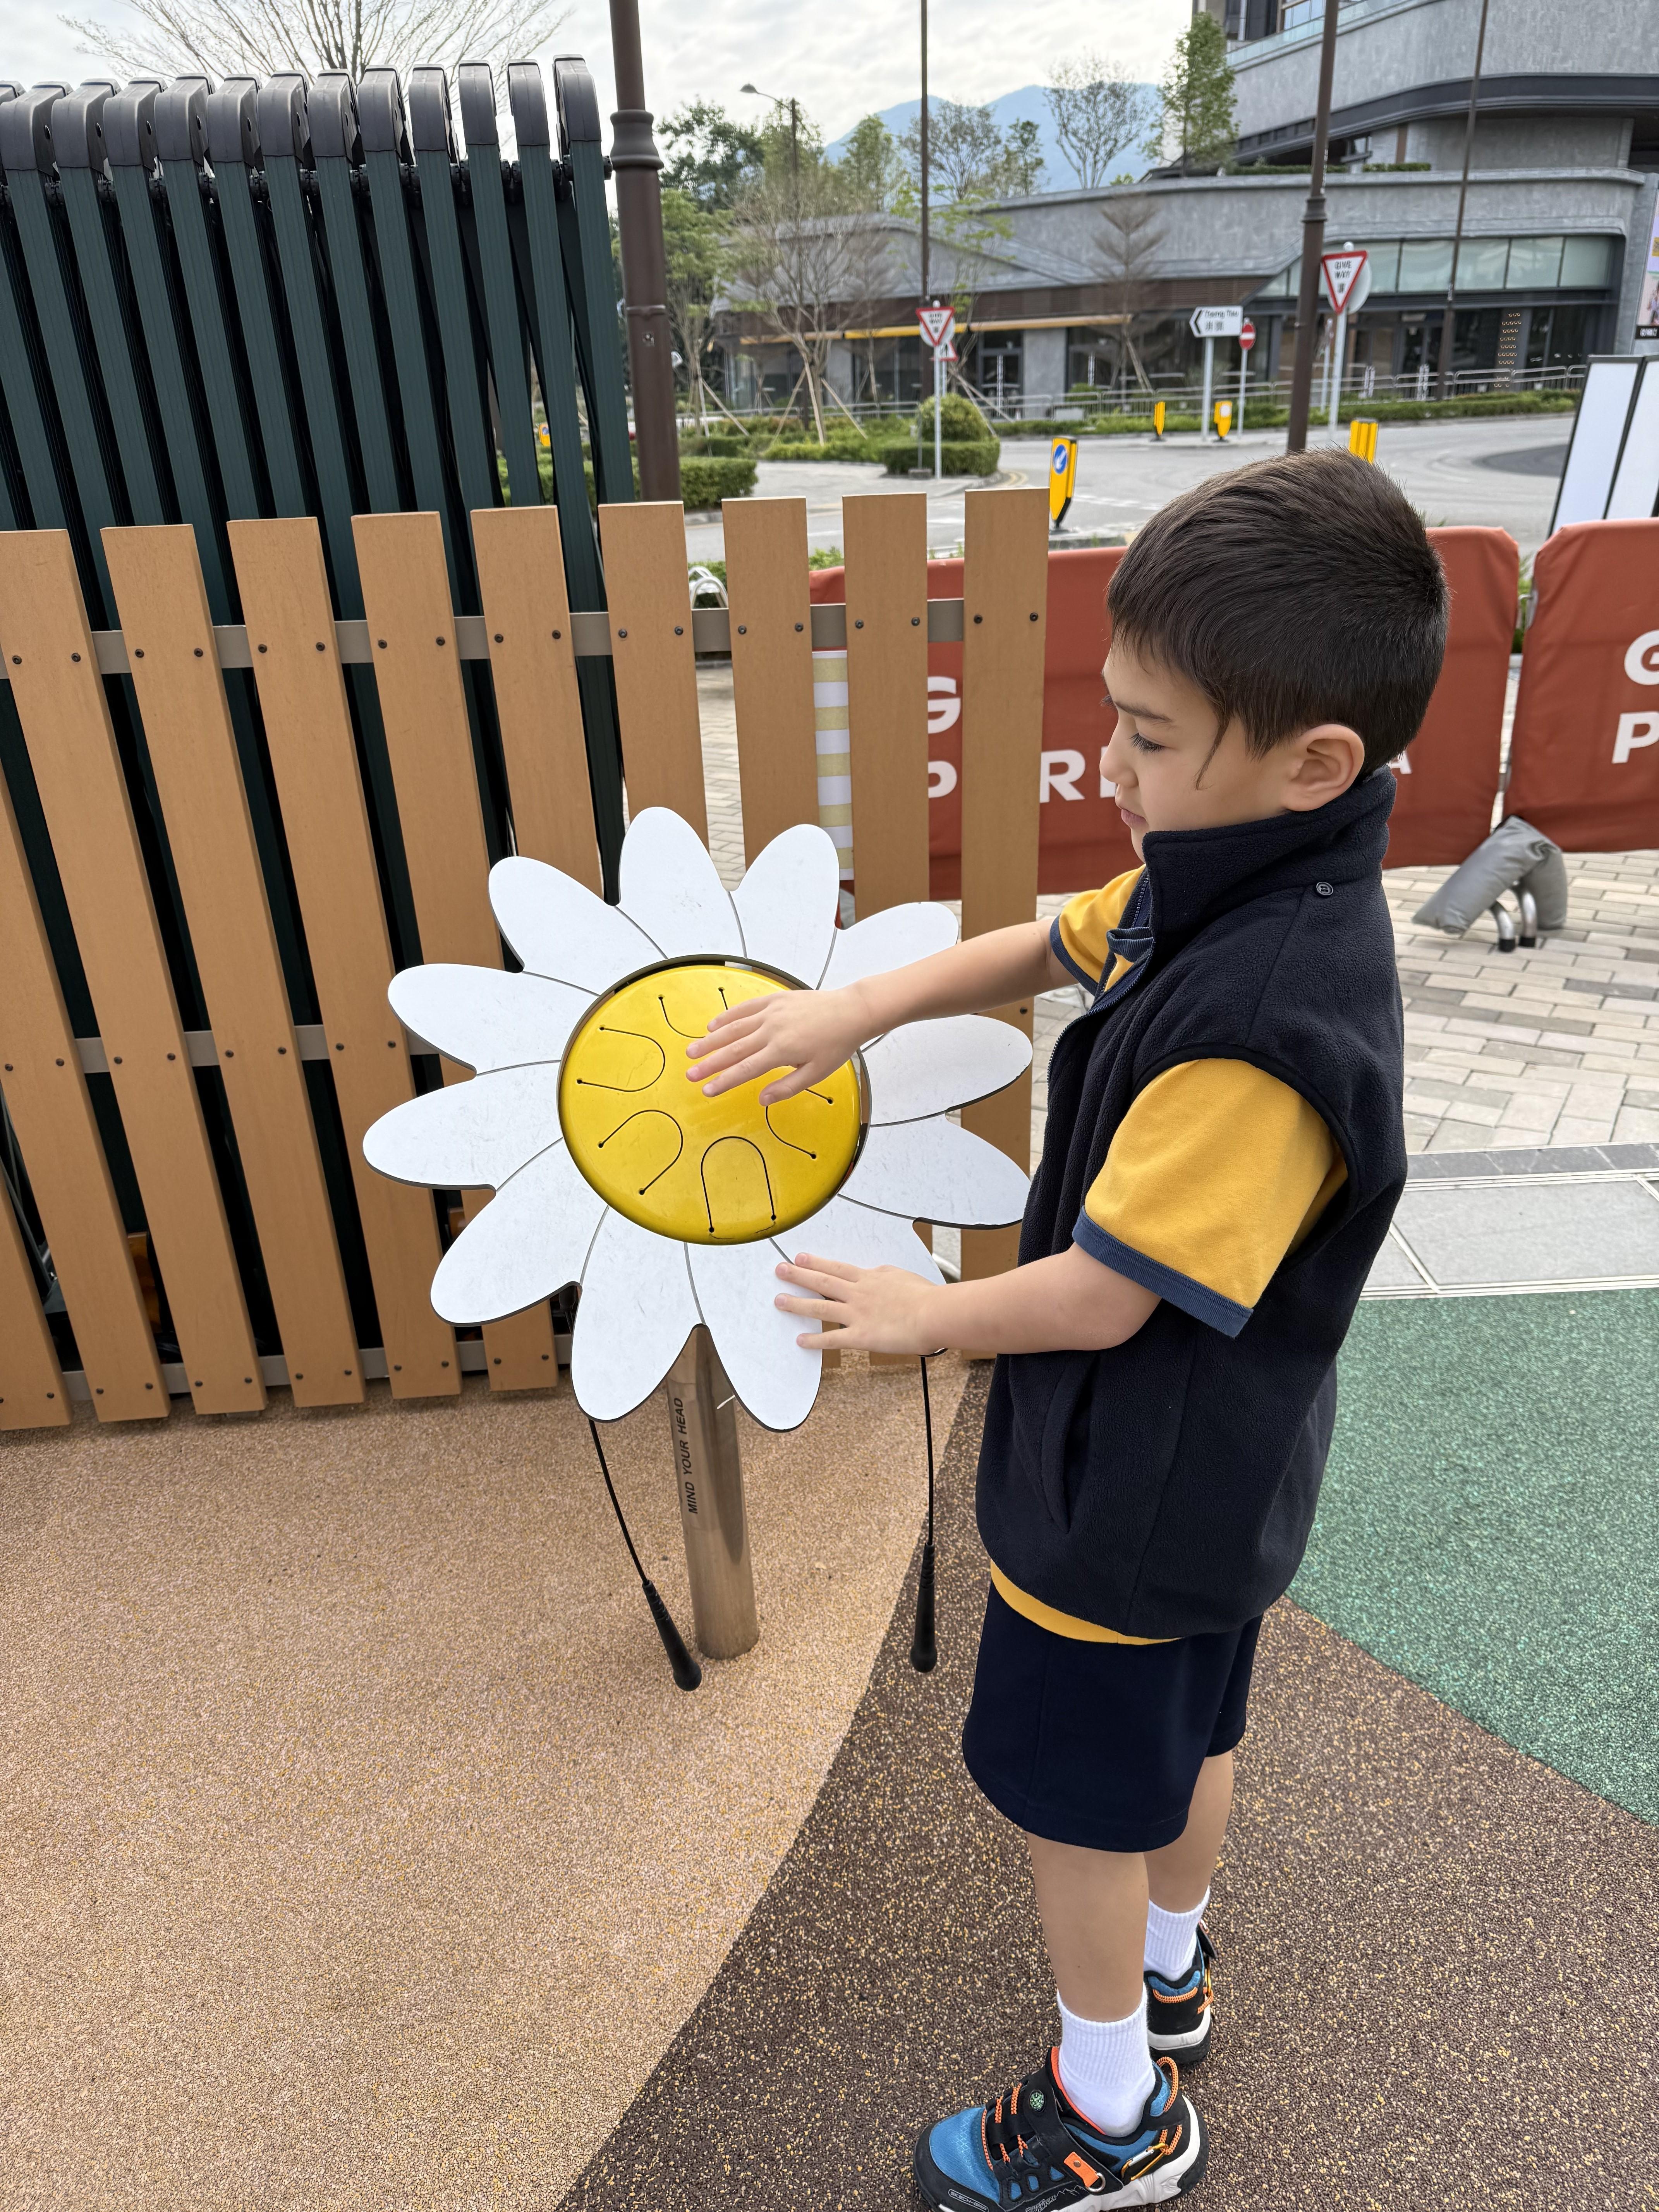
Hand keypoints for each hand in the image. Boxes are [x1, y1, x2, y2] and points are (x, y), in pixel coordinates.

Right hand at [686, 984, 870, 1104]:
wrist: (851, 1011)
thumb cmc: (836, 1044)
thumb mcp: (816, 1073)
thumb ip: (787, 1087)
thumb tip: (762, 1099)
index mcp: (782, 1051)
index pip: (745, 1070)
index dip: (723, 1081)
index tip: (707, 1090)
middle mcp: (772, 1030)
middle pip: (733, 1049)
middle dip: (709, 1063)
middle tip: (690, 1074)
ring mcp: (771, 1012)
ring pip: (734, 1028)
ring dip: (711, 1040)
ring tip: (693, 1051)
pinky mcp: (774, 999)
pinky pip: (745, 1008)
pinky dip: (727, 1016)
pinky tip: (713, 1025)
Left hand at [774, 1252, 945, 1354]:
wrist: (935, 1313)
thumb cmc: (926, 1296)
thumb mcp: (902, 1277)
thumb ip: (884, 1276)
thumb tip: (874, 1274)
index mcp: (870, 1278)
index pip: (837, 1268)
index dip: (816, 1262)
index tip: (800, 1257)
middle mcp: (859, 1293)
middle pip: (822, 1281)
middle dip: (798, 1275)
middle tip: (779, 1269)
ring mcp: (857, 1314)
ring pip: (820, 1307)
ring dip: (797, 1304)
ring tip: (779, 1300)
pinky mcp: (861, 1336)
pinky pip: (832, 1339)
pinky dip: (815, 1340)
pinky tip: (800, 1340)